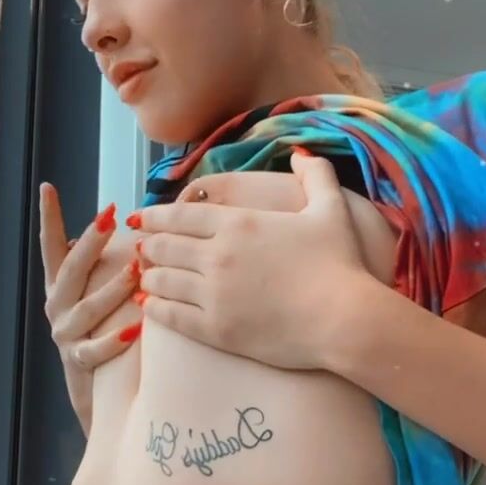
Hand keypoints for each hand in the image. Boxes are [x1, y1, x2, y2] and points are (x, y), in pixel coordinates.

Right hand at [39, 186, 142, 427]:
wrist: (102, 398)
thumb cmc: (110, 335)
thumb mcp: (104, 297)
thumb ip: (112, 268)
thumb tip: (143, 231)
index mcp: (61, 287)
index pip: (52, 247)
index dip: (49, 218)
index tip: (48, 188)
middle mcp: (58, 307)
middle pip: (71, 270)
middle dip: (90, 243)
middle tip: (110, 219)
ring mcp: (65, 335)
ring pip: (86, 308)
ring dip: (111, 288)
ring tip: (136, 271)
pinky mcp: (78, 363)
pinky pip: (95, 350)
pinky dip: (115, 339)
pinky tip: (136, 330)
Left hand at [135, 152, 367, 370]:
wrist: (343, 318)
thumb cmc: (339, 264)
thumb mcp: (330, 209)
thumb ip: (315, 176)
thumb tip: (301, 154)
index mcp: (237, 223)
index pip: (180, 215)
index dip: (156, 216)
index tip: (143, 218)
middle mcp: (217, 255)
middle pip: (165, 246)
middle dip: (149, 245)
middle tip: (142, 248)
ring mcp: (213, 294)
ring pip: (163, 281)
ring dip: (150, 276)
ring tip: (145, 277)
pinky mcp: (216, 330)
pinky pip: (172, 316)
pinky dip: (156, 309)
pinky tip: (150, 306)